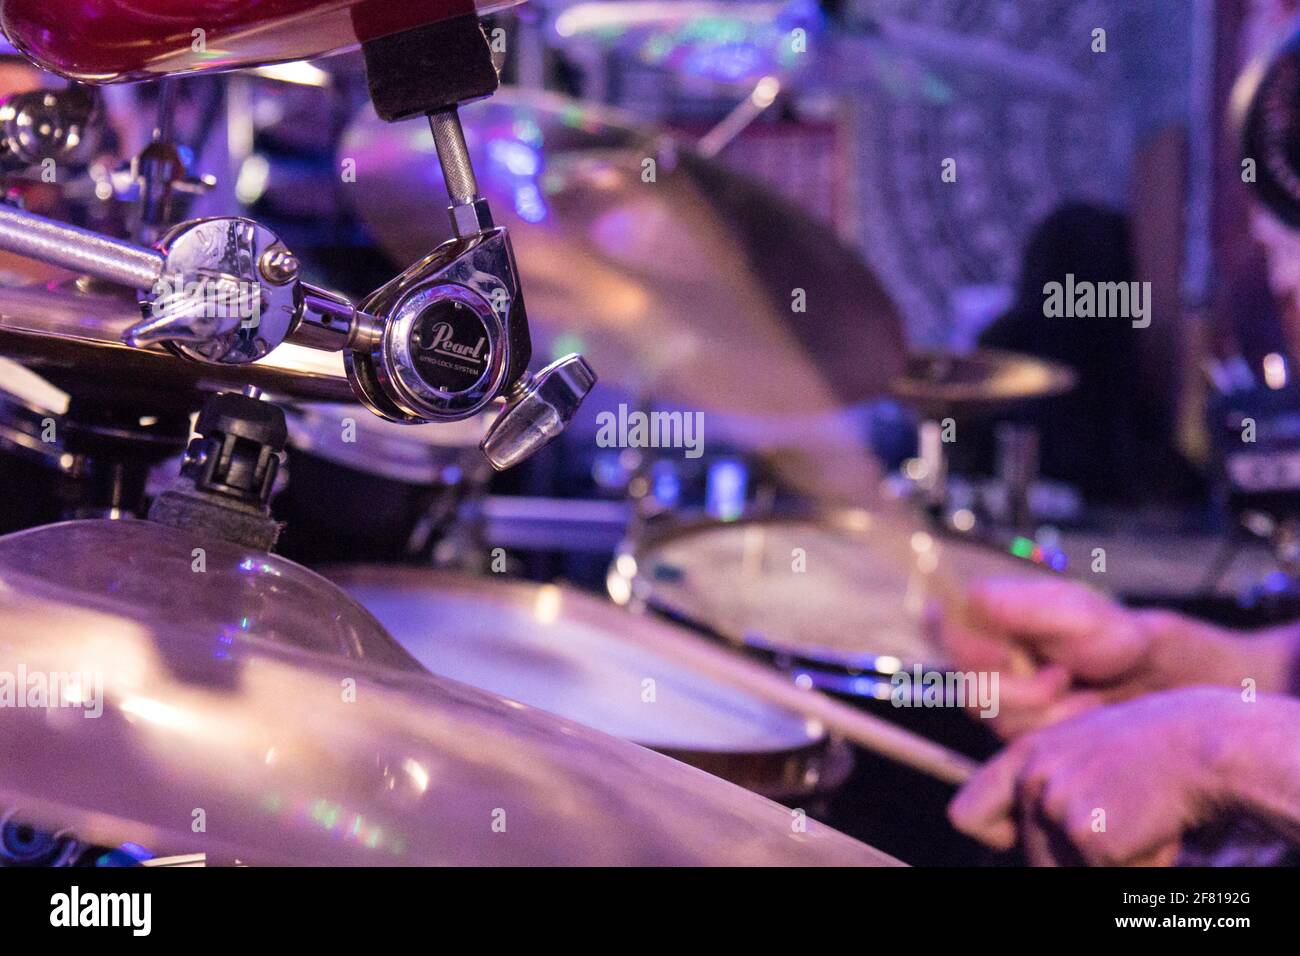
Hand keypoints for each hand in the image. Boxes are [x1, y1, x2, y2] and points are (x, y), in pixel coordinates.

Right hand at [935, 577, 1230, 738]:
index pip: (941, 622)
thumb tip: (972, 596)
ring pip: (991, 715)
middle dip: (1017, 687)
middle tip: (1061, 677)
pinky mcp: (1017, 731)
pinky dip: (1054, 727)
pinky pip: (1016, 739)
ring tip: (1082, 693)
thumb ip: (1024, 606)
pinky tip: (1082, 713)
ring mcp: (998, 698)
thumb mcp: (1076, 612)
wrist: (1152, 682)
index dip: (958, 640)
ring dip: (1043, 708)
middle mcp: (982, 660)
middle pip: (965, 681)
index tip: (1002, 653)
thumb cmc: (1114, 636)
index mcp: (987, 620)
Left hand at [948, 688, 1241, 864]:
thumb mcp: (1083, 753)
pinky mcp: (1087, 836)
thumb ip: (1046, 787)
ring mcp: (1055, 807)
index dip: (995, 838)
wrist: (1204, 745)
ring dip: (1106, 862)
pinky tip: (1152, 829)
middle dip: (1075, 856)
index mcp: (1024, 755)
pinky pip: (1106, 876)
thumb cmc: (1152, 752)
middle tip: (1120, 821)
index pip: (966, 815)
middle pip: (1031, 858)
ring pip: (1065, 871)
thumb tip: (1013, 837)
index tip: (1017, 840)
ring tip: (1137, 819)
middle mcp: (1030, 779)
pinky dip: (1136, 866)